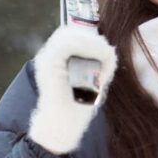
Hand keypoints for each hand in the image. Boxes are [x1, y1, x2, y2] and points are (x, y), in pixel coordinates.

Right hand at [28, 25, 117, 154]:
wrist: (63, 126)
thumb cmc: (78, 106)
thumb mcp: (92, 80)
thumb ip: (97, 63)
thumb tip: (110, 49)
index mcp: (57, 58)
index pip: (71, 34)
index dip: (90, 37)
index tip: (106, 50)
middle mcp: (48, 56)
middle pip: (70, 32)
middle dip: (93, 39)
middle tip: (108, 52)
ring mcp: (46, 59)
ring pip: (70, 35)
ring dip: (93, 42)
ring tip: (106, 54)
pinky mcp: (49, 65)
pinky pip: (68, 45)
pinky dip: (88, 47)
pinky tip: (102, 57)